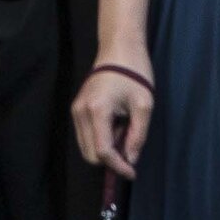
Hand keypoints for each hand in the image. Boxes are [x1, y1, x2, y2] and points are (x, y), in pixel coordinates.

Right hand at [73, 53, 154, 175]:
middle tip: (130, 144)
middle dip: (111, 159)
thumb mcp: (143, 105)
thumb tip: (130, 160)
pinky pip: (86, 135)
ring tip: (123, 129)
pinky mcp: (77, 108)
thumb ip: (137, 136)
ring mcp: (76, 110)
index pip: (103, 151)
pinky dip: (100, 139)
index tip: (132, 172)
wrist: (119, 47)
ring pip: (86, 147)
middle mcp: (80, 112)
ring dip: (105, 149)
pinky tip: (115, 124)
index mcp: (97, 111)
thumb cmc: (134, 72)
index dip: (118, 167)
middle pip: (91, 154)